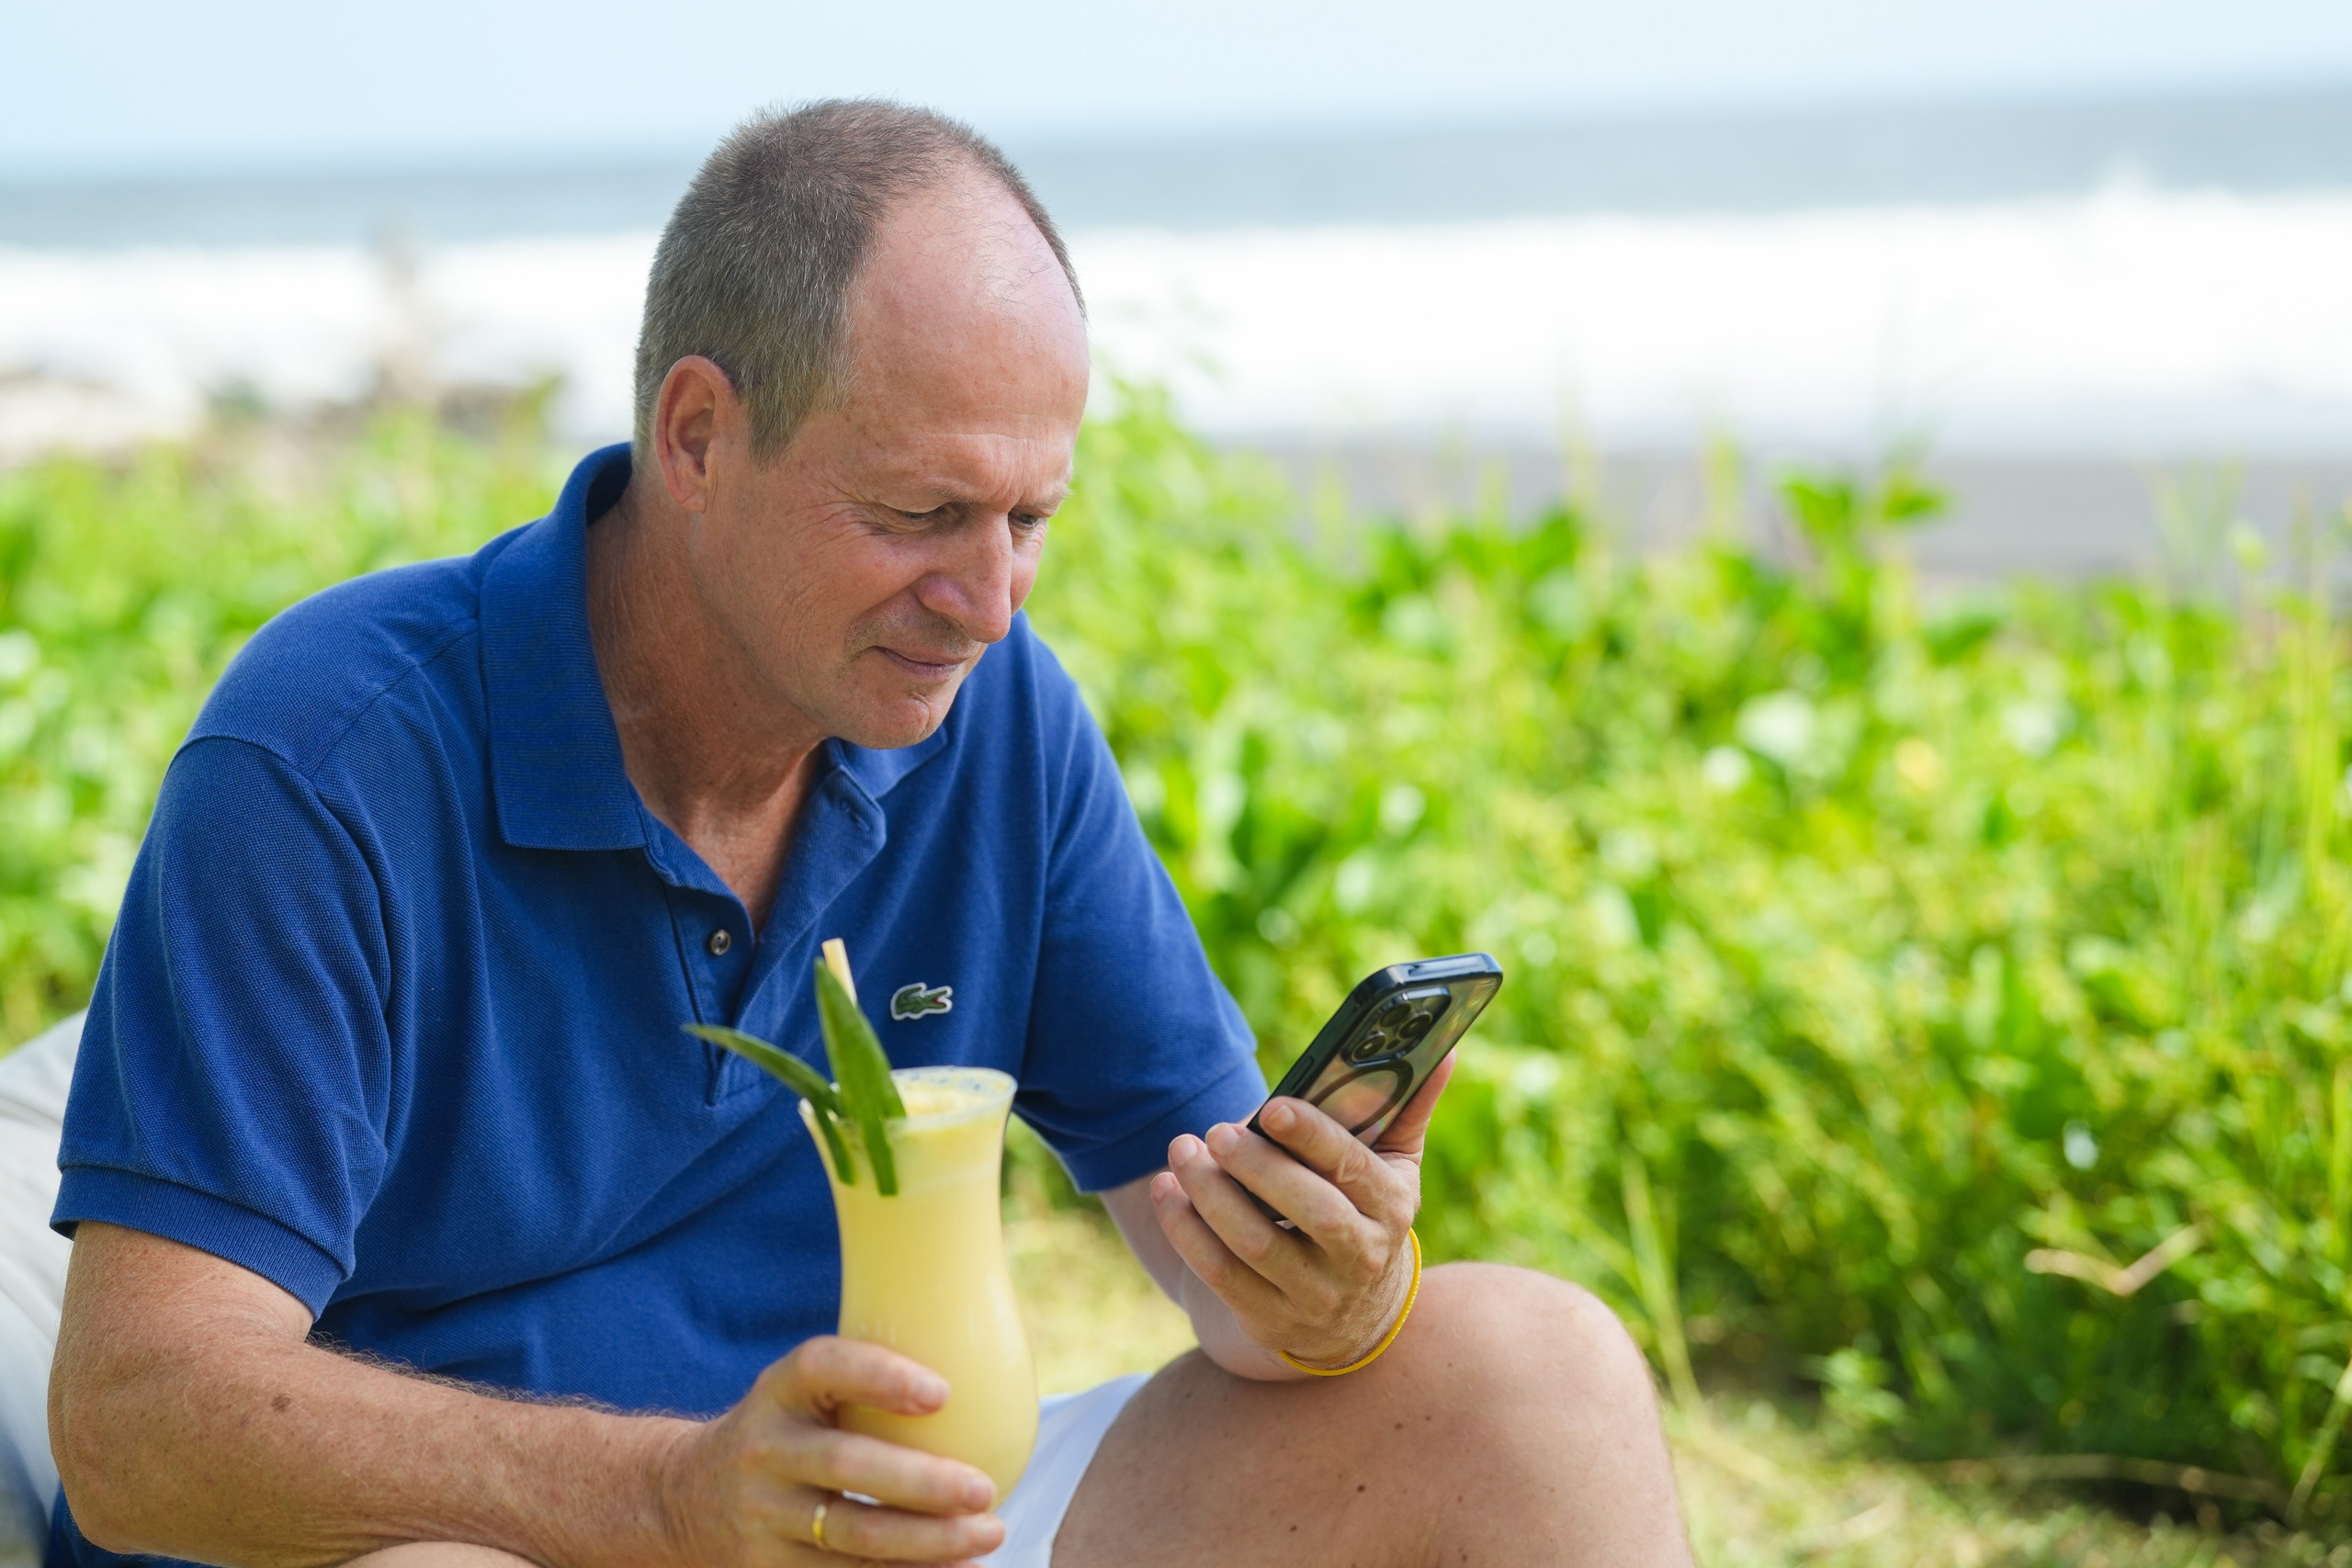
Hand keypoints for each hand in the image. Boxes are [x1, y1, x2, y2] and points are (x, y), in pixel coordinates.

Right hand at [656, 1335, 1003, 1564]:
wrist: (685, 1497)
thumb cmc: (786, 1431)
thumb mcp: (802, 1393)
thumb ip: (866, 1378)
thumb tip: (982, 1351)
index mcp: (779, 1391)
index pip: (822, 1367)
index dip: (880, 1375)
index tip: (942, 1392)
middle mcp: (764, 1451)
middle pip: (847, 1467)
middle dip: (923, 1483)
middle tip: (982, 1489)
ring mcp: (762, 1517)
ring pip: (853, 1537)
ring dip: (928, 1543)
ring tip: (987, 1534)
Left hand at [1149, 1054, 1452, 1369]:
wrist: (1354, 1317)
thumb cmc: (1365, 1214)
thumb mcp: (1395, 1169)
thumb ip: (1408, 1108)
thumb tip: (1442, 1050)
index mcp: (1391, 1208)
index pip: (1354, 1169)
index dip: (1313, 1138)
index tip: (1272, 1107)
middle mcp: (1361, 1257)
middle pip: (1308, 1212)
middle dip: (1257, 1168)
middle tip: (1214, 1131)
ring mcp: (1316, 1297)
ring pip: (1256, 1246)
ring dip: (1210, 1196)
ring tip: (1181, 1152)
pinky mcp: (1271, 1322)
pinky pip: (1222, 1276)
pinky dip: (1187, 1232)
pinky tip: (1167, 1193)